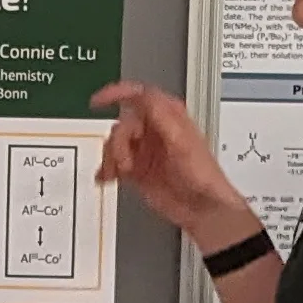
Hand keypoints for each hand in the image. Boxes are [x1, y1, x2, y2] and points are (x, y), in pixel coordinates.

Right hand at [94, 83, 248, 249]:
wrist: (203, 208)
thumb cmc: (202, 176)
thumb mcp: (182, 141)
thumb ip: (162, 117)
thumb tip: (144, 97)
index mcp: (168, 116)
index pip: (139, 95)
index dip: (116, 94)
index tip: (99, 102)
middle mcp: (154, 130)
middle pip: (122, 124)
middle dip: (118, 142)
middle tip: (125, 161)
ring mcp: (145, 150)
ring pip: (114, 144)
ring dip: (111, 158)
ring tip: (121, 172)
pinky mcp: (137, 170)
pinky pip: (113, 163)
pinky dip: (107, 170)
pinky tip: (107, 177)